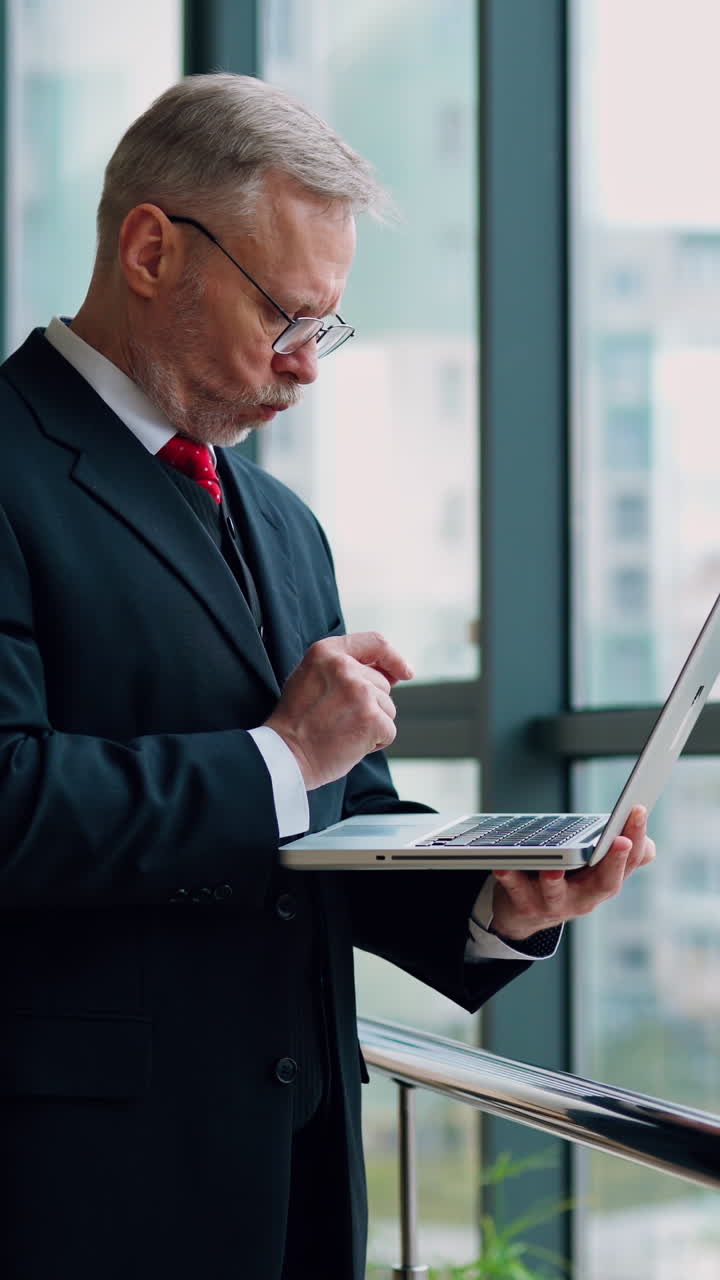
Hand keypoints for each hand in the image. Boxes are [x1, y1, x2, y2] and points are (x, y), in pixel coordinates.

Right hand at [265, 632, 413, 789]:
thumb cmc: (297, 722)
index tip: (405, 672)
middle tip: (338, 719)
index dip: (393, 657)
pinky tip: (349, 744)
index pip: (375, 642)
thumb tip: (395, 672)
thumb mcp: (312, 678)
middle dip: (370, 704)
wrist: (284, 755)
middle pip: (383, 684)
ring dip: (372, 724)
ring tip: (341, 731)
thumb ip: (348, 668)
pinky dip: (374, 742)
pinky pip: (389, 730)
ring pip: (388, 708)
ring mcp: (360, 691)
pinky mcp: (371, 718)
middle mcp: (344, 667)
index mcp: (326, 651)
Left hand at [489, 805, 655, 940]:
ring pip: (557, 895)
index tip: (637, 809)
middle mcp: (586, 897)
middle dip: (615, 862)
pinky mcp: (526, 905)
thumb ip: (619, 853)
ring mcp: (556, 904)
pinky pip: (517, 892)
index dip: (638, 836)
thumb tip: (646, 844)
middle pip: (606, 883)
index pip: (631, 860)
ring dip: (556, 881)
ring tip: (554, 868)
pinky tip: (504, 867)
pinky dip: (511, 879)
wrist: (527, 913)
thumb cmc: (568, 879)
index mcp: (606, 881)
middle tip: (621, 841)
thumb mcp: (595, 868)